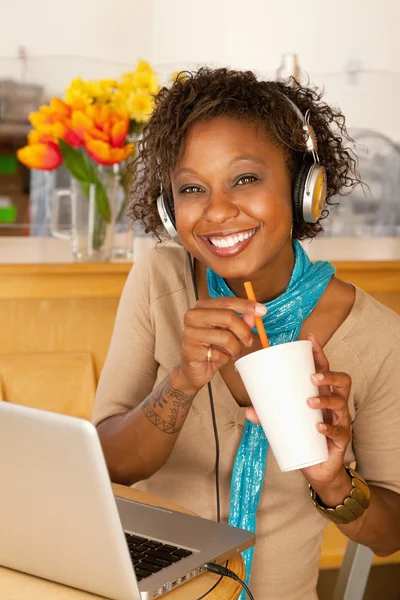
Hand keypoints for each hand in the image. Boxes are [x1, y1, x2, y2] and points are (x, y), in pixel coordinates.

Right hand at [177, 297, 266, 392]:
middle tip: (249, 341)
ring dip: (235, 348)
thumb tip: (254, 313)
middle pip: (227, 317)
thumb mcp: (228, 332)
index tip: (262, 310)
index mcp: (201, 307)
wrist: (193, 370)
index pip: (227, 301)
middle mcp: (192, 317)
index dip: (246, 306)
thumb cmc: (211, 348)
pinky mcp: (189, 351)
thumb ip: (240, 321)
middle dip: (243, 331)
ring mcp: (189, 333)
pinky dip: (224, 359)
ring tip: (233, 353)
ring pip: (225, 337)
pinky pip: (218, 354)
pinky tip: (218, 359)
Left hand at [246, 333, 352, 502]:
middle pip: (342, 381)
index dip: (319, 354)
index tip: (309, 340)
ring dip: (326, 400)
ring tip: (310, 402)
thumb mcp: (286, 422)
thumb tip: (247, 410)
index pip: (325, 368)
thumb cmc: (305, 437)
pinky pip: (339, 431)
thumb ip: (268, 416)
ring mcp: (341, 421)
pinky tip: (318, 427)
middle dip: (329, 376)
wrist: (319, 468)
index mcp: (322, 394)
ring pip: (341, 403)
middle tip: (312, 377)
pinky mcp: (342, 439)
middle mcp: (335, 404)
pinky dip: (328, 428)